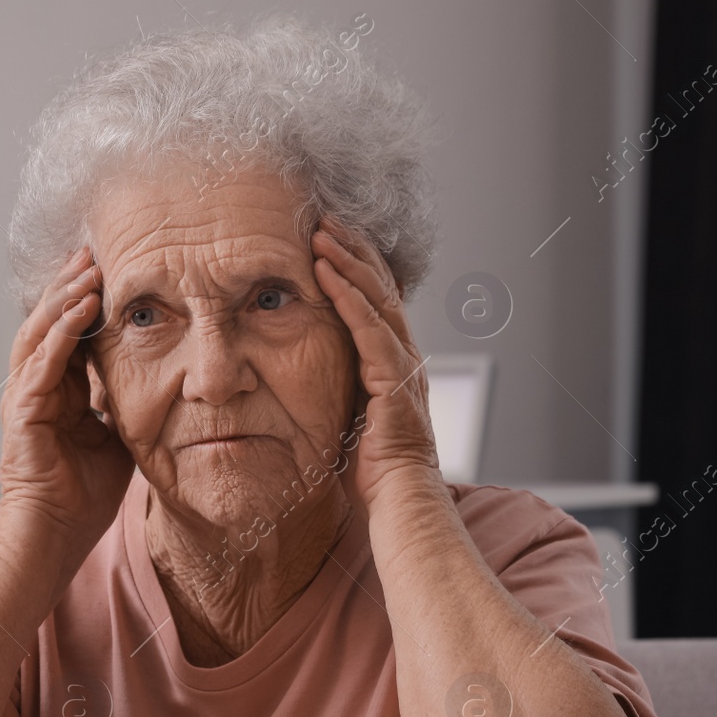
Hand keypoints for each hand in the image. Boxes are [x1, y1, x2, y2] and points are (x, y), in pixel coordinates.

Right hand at [0, 246, 133, 564]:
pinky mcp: (23, 412)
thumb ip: (126, 409)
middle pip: (49, 322)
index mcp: (57, 393)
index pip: (68, 333)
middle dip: (70, 284)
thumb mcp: (118, 440)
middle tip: (92, 251)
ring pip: (40, 332)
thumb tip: (160, 388)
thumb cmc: (84, 498)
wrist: (56, 536)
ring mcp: (25, 398)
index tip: (107, 269)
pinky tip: (80, 306)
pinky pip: (42, 361)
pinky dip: (60, 331)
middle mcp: (36, 388)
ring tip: (87, 268)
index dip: (84, 300)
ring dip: (64, 297)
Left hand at [310, 217, 441, 508]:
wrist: (400, 499)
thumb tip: (311, 376)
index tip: (330, 238)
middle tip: (325, 217)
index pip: (378, 300)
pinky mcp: (395, 378)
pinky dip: (347, 295)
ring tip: (320, 231)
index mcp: (395, 362)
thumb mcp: (350, 416)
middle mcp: (405, 355)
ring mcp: (404, 364)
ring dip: (347, 261)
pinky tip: (325, 270)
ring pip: (377, 298)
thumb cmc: (373, 469)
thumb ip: (341, 388)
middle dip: (353, 249)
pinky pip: (368, 327)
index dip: (356, 266)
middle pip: (381, 287)